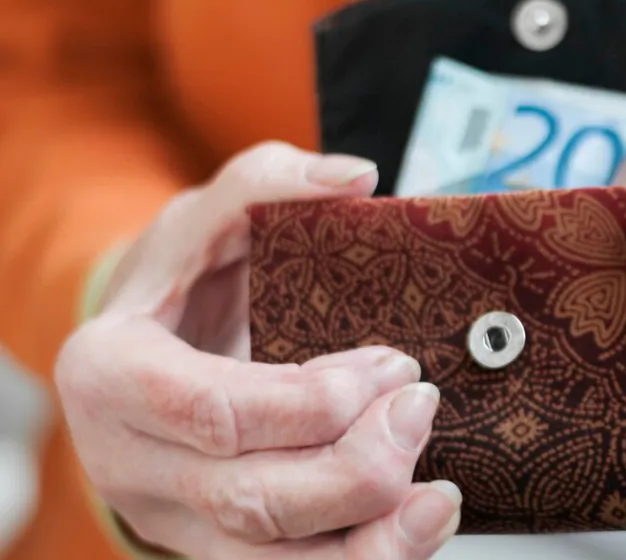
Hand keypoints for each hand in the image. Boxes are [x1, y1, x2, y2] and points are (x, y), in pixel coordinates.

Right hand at [56, 142, 460, 558]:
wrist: (149, 354)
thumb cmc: (182, 285)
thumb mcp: (205, 218)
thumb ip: (267, 183)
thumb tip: (355, 177)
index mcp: (112, 376)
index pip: (215, 411)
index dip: (310, 401)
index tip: (390, 365)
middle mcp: (132, 462)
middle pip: (249, 497)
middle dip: (354, 465)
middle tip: (421, 408)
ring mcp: (173, 516)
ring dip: (369, 541)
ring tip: (438, 502)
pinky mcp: (216, 547)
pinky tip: (417, 532)